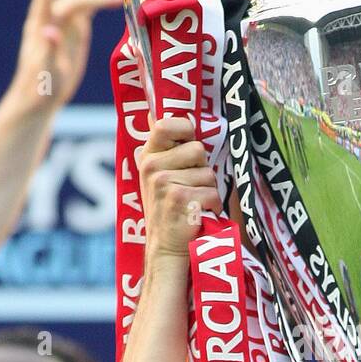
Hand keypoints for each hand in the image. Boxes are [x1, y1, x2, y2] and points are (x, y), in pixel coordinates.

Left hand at [2, 0, 122, 117]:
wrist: (41, 97)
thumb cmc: (39, 88)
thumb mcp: (43, 73)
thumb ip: (47, 52)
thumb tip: (50, 31)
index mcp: (40, 26)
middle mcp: (53, 18)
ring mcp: (66, 22)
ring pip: (84, 0)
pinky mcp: (77, 30)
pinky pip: (90, 10)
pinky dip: (104, 1)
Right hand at [138, 116, 221, 259]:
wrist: (166, 247)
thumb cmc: (169, 209)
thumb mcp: (159, 176)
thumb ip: (166, 150)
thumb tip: (163, 114)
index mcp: (148, 157)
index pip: (165, 124)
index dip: (184, 128)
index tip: (188, 139)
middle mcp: (152, 167)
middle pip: (198, 149)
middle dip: (202, 169)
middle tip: (190, 187)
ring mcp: (164, 182)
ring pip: (209, 174)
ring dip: (208, 190)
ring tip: (193, 203)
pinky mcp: (180, 198)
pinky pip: (213, 193)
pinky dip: (212, 207)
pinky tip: (197, 215)